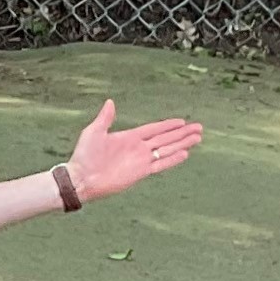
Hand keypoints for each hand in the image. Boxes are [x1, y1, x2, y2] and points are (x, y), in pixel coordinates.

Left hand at [64, 100, 202, 200]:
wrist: (80, 178)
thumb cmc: (83, 156)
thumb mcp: (93, 132)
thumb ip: (105, 118)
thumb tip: (110, 102)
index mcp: (129, 137)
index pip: (154, 129)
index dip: (168, 125)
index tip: (182, 121)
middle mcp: (138, 148)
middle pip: (165, 138)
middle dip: (182, 133)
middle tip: (199, 127)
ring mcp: (140, 160)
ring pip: (167, 149)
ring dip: (182, 144)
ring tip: (197, 138)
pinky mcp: (140, 173)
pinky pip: (160, 165)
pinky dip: (172, 159)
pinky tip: (184, 154)